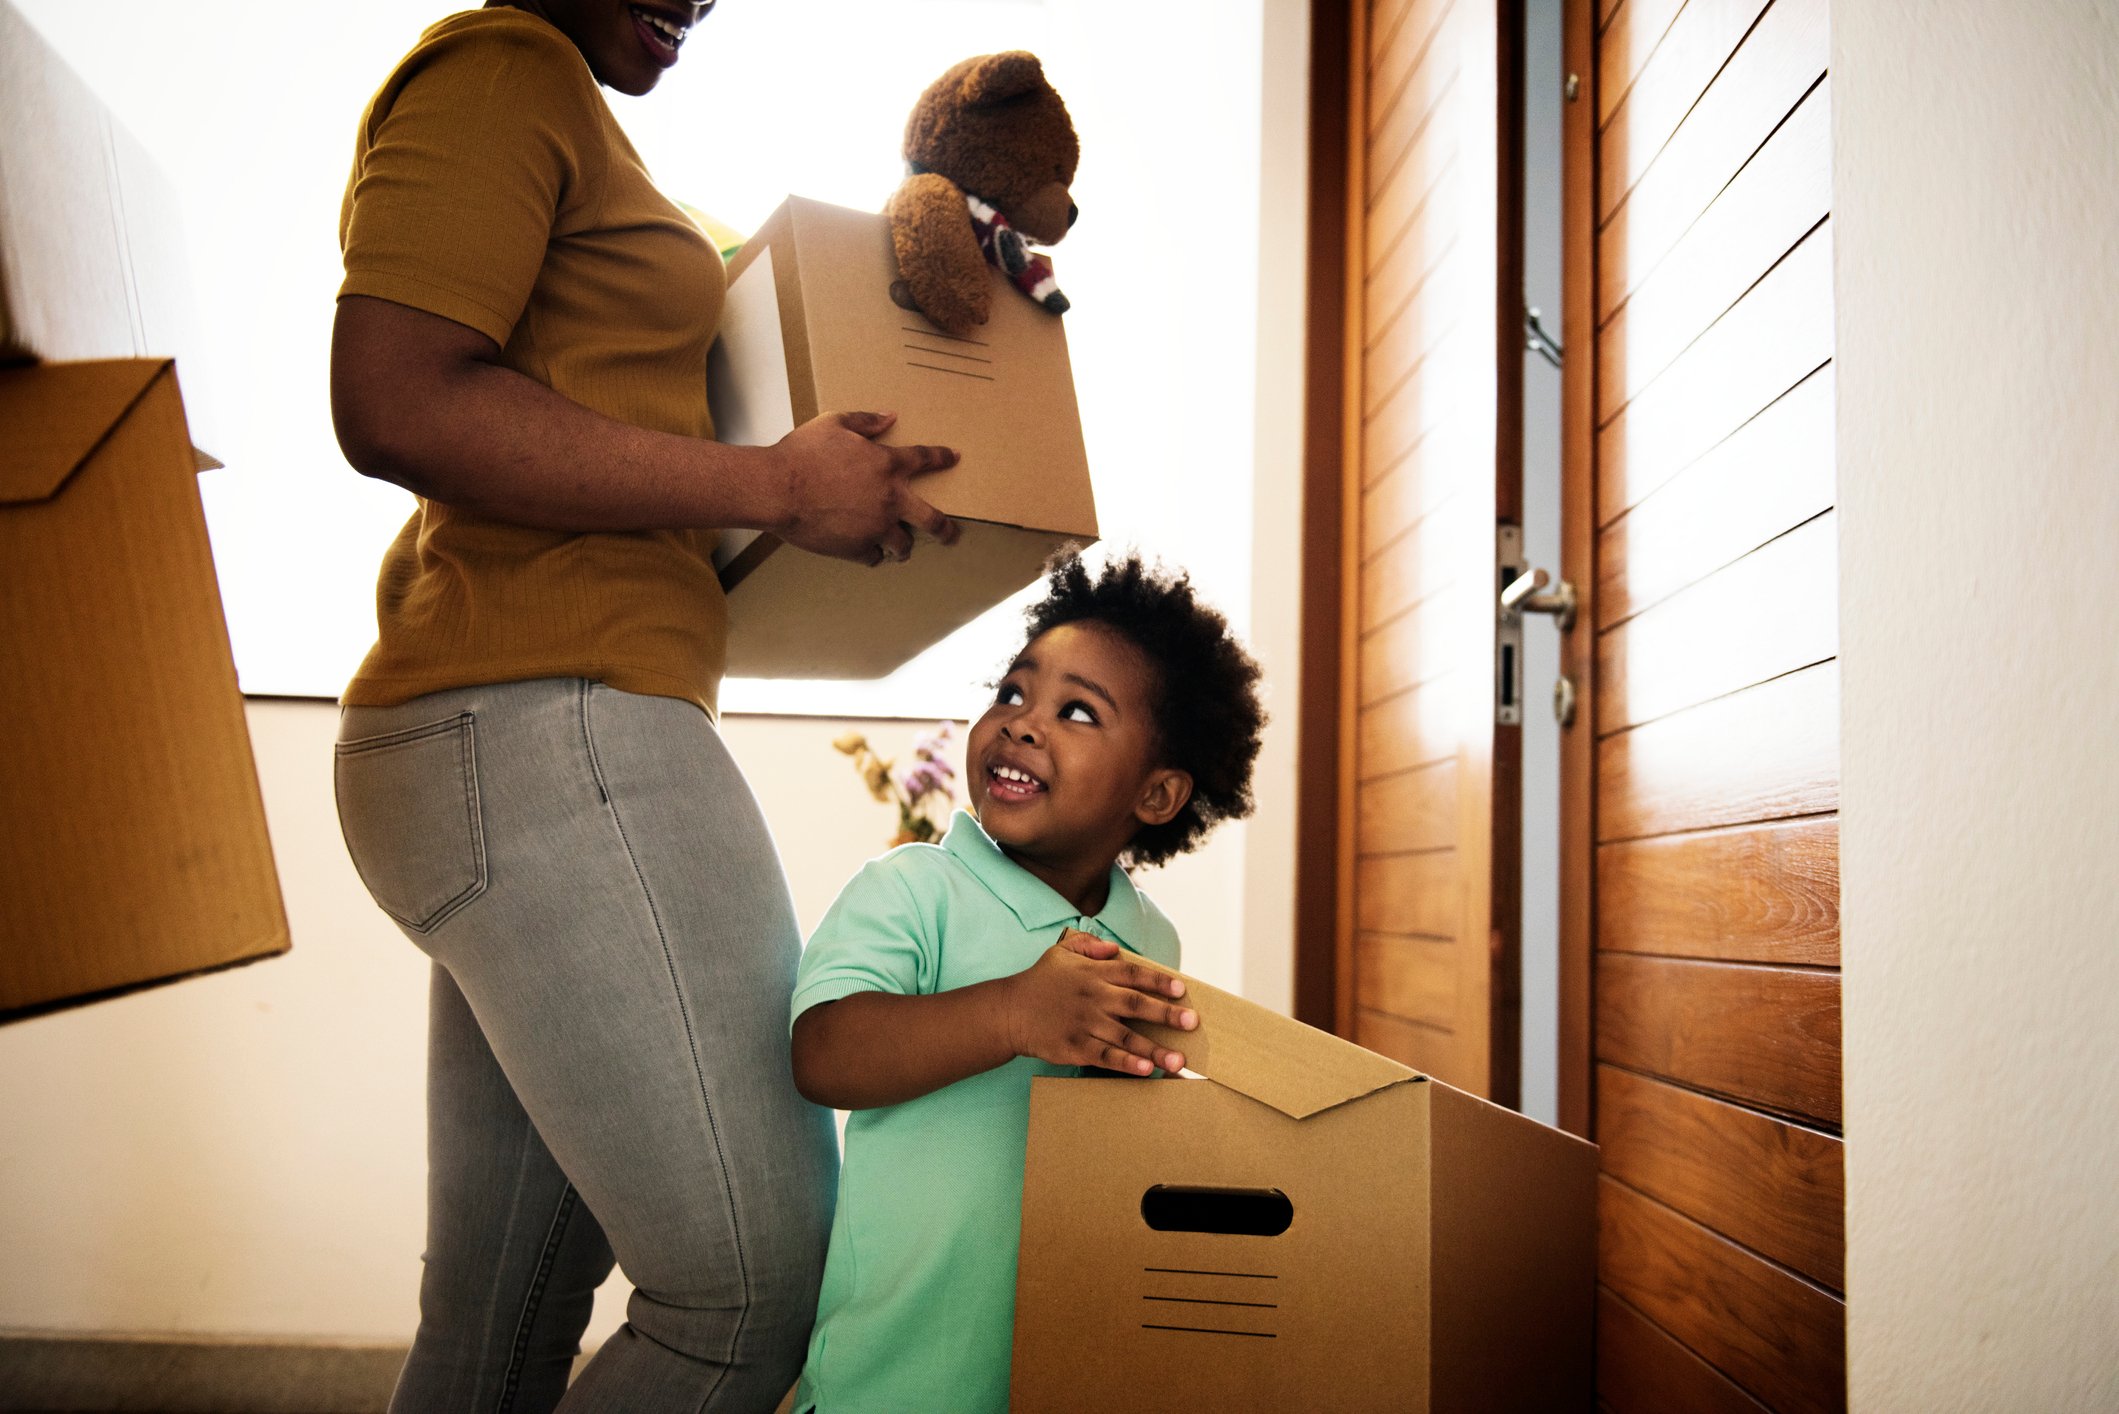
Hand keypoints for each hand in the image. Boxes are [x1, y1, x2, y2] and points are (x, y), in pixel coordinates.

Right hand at [767, 410, 961, 564]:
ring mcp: (875, 527)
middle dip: (946, 529)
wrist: (778, 489)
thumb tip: (890, 416)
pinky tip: (869, 552)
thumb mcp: (834, 423)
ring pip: (903, 546)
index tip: (953, 458)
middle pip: (932, 519)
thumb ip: (865, 421)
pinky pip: (874, 557)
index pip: (925, 459)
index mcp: (887, 465)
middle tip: (952, 535)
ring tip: (903, 550)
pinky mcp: (856, 548)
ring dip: (904, 547)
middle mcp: (889, 499)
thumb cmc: (802, 453)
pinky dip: (873, 554)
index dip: (942, 457)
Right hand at [1000, 939, 1197, 1075]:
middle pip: (1135, 1005)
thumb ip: (1088, 945)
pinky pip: (1106, 1057)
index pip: (1132, 974)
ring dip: (1153, 1049)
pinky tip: (1146, 1070)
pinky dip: (1126, 1063)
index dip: (1158, 981)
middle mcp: (1092, 998)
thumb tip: (1114, 948)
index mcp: (1093, 974)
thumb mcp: (1061, 952)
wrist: (1009, 1012)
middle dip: (1166, 1014)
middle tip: (1191, 1023)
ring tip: (1178, 1060)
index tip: (1181, 989)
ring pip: (1125, 1037)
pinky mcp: (1075, 1047)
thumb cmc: (1039, 981)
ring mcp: (1084, 1024)